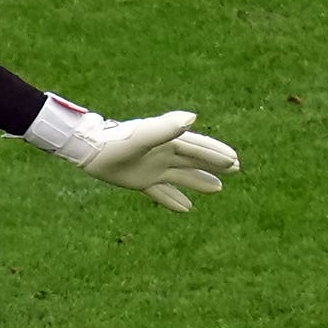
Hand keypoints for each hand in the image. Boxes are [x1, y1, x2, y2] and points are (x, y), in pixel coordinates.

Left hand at [47, 106, 239, 212]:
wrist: (91, 151)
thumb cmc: (117, 142)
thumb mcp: (144, 136)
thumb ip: (166, 128)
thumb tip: (194, 118)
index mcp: (168, 142)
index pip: (198, 147)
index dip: (216, 153)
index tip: (235, 159)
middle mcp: (164, 154)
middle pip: (194, 160)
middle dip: (215, 164)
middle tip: (236, 168)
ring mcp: (153, 168)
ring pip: (182, 176)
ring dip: (200, 182)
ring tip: (218, 189)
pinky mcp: (140, 181)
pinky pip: (161, 193)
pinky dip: (174, 200)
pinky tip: (186, 209)